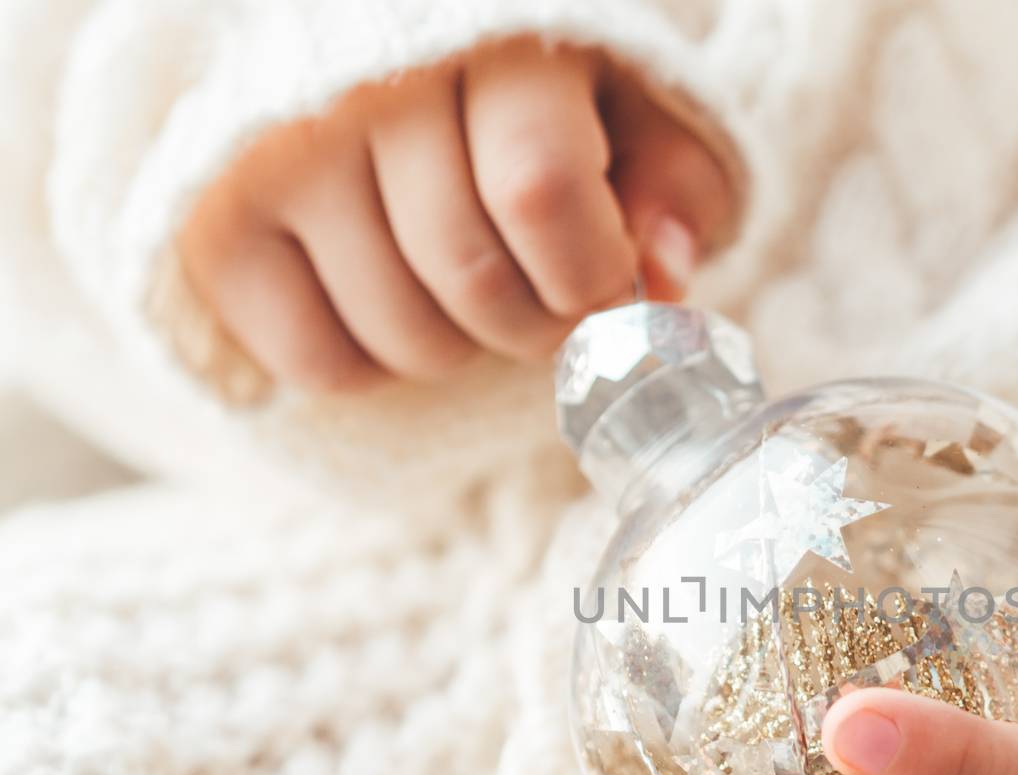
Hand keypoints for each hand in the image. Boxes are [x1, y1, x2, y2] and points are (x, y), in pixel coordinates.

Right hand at [178, 37, 733, 392]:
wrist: (378, 51)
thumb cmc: (533, 91)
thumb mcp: (633, 110)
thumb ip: (673, 182)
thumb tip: (661, 271)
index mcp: (492, 42)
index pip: (538, 190)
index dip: (588, 271)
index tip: (603, 279)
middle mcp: (370, 86)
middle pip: (470, 276)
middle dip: (533, 323)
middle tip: (540, 294)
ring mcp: (281, 155)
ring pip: (400, 333)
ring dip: (458, 348)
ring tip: (464, 292)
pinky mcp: (220, 223)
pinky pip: (318, 361)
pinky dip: (373, 366)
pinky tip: (391, 303)